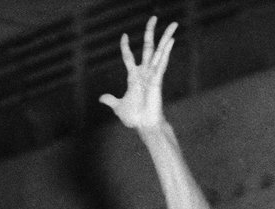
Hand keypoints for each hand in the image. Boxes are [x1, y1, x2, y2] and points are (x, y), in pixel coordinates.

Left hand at [99, 16, 176, 130]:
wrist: (144, 126)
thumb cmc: (135, 118)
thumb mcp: (119, 107)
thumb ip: (111, 100)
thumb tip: (102, 98)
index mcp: (134, 77)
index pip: (129, 57)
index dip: (125, 47)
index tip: (124, 36)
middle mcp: (145, 72)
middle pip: (148, 47)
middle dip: (150, 32)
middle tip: (153, 17)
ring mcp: (152, 74)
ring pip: (159, 51)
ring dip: (166, 37)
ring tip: (173, 24)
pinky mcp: (157, 79)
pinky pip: (162, 62)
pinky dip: (167, 51)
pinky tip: (172, 40)